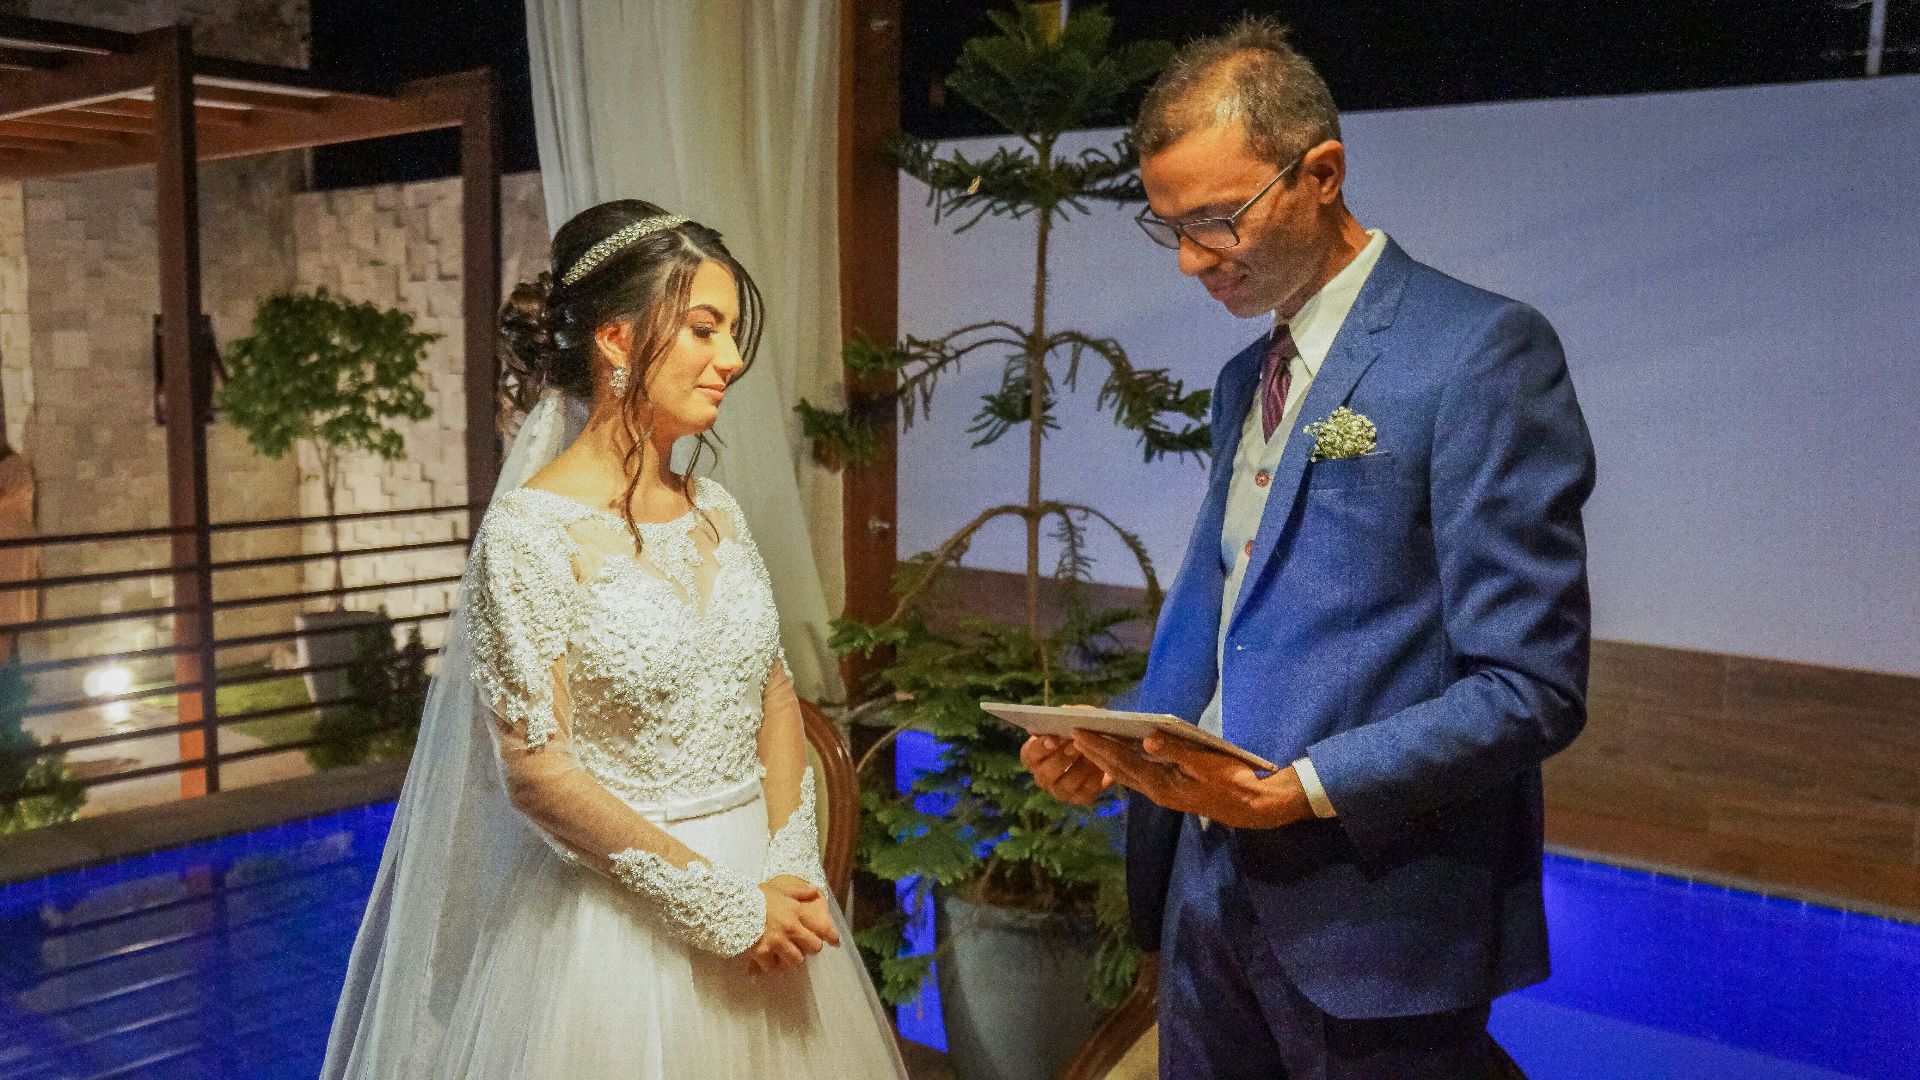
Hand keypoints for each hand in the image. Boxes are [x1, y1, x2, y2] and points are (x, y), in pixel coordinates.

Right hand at [745, 876, 839, 973]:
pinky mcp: (762, 953)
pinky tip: (767, 960)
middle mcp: (790, 928)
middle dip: (810, 948)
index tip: (835, 941)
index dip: (832, 936)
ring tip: (785, 953)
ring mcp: (776, 942)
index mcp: (795, 911)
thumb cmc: (755, 896)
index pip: (822, 927)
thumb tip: (815, 891)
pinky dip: (770, 965)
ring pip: (796, 960)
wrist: (730, 906)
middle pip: (813, 948)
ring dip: (792, 958)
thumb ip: (798, 891)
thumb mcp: (778, 888)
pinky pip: (772, 967)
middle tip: (803, 945)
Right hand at [1020, 708, 1112, 803]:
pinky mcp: (1079, 797)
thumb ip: (1070, 713)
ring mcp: (1060, 790)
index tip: (1052, 738)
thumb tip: (1067, 712)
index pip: (1029, 755)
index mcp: (1034, 756)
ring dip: (1079, 768)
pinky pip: (1084, 792)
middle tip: (1074, 744)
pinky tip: (1101, 767)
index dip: (1039, 748)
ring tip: (1090, 754)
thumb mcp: (1077, 717)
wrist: (1105, 746)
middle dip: (1060, 758)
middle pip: (1045, 773)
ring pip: (1065, 785)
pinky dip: (1093, 779)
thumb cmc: (1083, 730)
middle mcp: (1042, 776)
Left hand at [1071, 731, 1311, 829]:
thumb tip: (1148, 739)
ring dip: (1103, 757)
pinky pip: (1136, 775)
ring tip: (1084, 740)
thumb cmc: (1232, 780)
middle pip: (1116, 769)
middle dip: (1092, 750)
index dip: (1099, 746)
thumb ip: (1177, 752)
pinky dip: (1120, 763)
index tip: (1077, 731)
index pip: (1122, 762)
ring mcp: (1160, 793)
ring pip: (1124, 773)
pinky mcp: (1167, 791)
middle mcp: (1155, 791)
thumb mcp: (1207, 764)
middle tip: (1070, 732)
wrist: (1251, 807)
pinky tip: (1113, 753)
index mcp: (1161, 784)